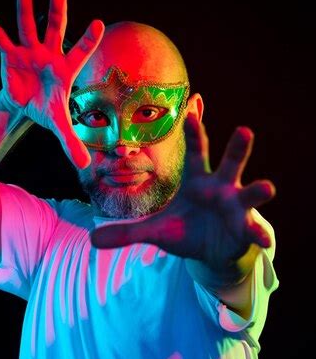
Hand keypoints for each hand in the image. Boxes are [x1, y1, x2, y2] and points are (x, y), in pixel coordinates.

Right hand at [0, 0, 103, 168]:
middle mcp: (48, 55)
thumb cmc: (48, 107)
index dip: (88, 39)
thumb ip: (72, 142)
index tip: (98, 24)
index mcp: (65, 68)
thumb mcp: (60, 125)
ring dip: (25, 13)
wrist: (28, 105)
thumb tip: (84, 166)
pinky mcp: (10, 57)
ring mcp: (29, 53)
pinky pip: (0, 41)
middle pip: (55, 31)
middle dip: (57, 13)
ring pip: (27, 29)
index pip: (80, 51)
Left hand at [91, 114, 275, 271]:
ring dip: (258, 189)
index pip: (195, 152)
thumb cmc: (185, 230)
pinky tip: (263, 239)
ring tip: (267, 187)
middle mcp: (220, 188)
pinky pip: (253, 229)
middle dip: (237, 148)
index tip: (192, 108)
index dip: (194, 131)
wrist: (210, 249)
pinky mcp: (245, 227)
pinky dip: (259, 234)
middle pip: (229, 163)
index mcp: (197, 181)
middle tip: (244, 130)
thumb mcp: (155, 230)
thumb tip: (92, 239)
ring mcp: (236, 206)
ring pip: (249, 192)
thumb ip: (127, 232)